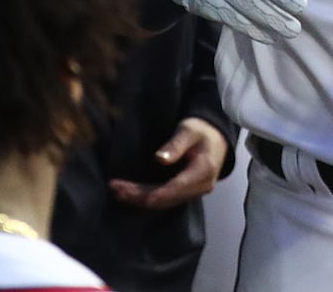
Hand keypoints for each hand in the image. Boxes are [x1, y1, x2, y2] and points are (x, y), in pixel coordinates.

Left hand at [108, 117, 228, 209]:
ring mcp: (194, 192)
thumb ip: (176, 145)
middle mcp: (201, 186)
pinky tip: (131, 194)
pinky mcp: (187, 193)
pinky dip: (147, 197)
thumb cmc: (202, 131)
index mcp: (203, 170)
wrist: (217, 138)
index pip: (175, 188)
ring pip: (164, 202)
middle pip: (166, 198)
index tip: (127, 190)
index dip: (151, 193)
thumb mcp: (189, 130)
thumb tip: (160, 159)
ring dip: (140, 199)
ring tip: (117, 191)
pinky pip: (166, 199)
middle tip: (115, 188)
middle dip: (139, 196)